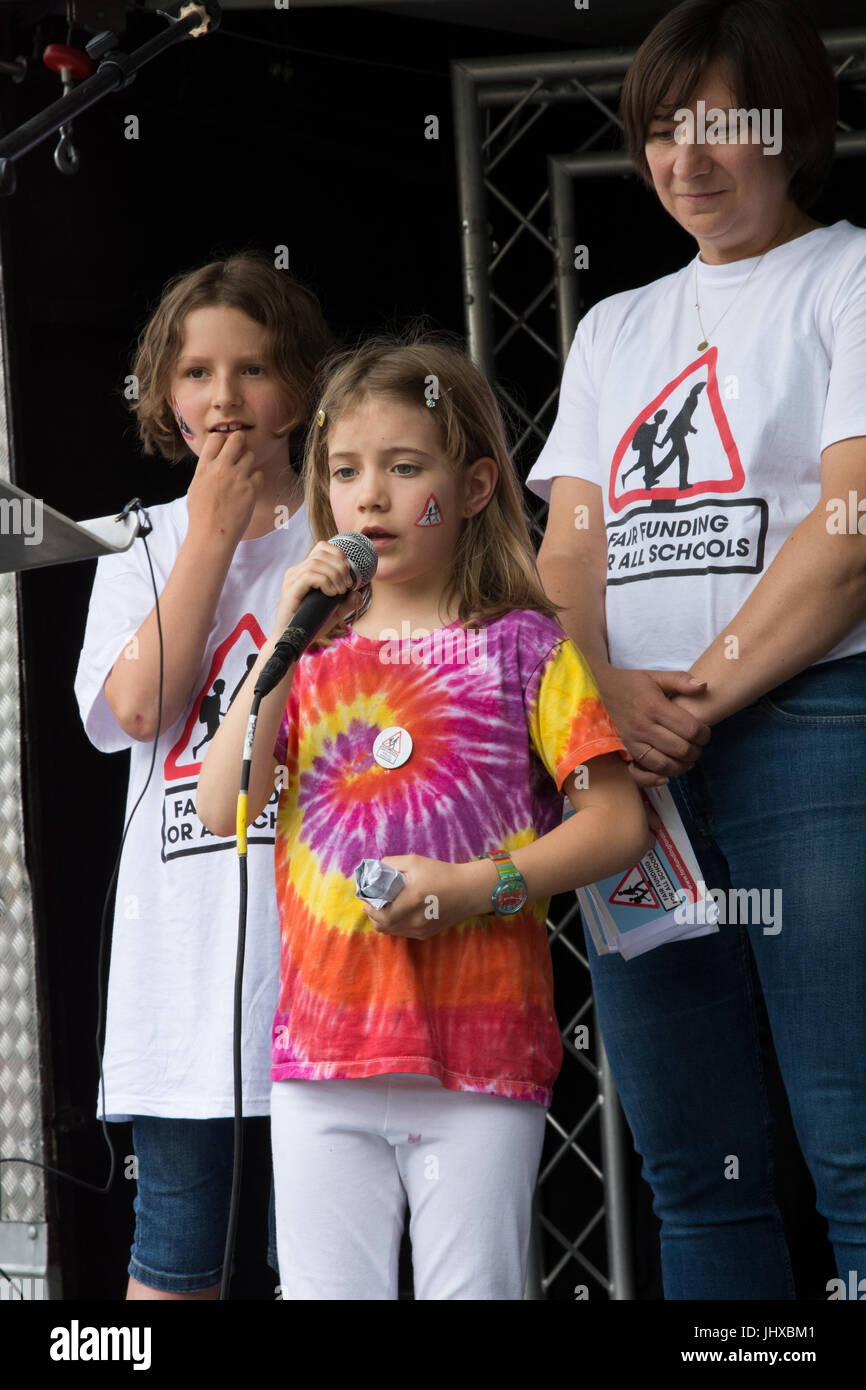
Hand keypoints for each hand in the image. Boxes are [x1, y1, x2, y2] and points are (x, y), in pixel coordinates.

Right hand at [186, 425, 262, 544]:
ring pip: (250, 455)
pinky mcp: (251, 489)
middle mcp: (221, 468)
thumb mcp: (195, 488)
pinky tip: (248, 489)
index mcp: (204, 467)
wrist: (212, 535)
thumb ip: (205, 471)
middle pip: (237, 438)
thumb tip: (214, 460)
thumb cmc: (201, 515)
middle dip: (240, 441)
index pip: (216, 438)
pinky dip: (256, 480)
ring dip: (248, 463)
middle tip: (241, 450)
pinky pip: (259, 474)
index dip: (223, 440)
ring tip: (242, 476)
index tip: (225, 447)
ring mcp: (237, 477)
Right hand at [271, 540, 361, 637]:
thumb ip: (347, 602)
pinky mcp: (291, 589)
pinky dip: (325, 582)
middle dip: (340, 567)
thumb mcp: (335, 612)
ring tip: (340, 592)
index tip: (349, 576)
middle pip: (322, 552)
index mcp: (305, 570)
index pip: (323, 548)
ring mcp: (292, 579)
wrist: (295, 640)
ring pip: (316, 563)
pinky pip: (310, 575)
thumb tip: (357, 593)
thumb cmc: (312, 624)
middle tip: (346, 586)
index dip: (339, 556)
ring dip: (335, 575)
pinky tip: (331, 594)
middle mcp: (297, 571)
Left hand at [360, 855, 480, 939]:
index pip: (382, 915)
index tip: (367, 898)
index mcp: (413, 899)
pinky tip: (398, 913)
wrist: (468, 890)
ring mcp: (422, 929)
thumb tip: (374, 869)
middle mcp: (417, 919)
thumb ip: (391, 863)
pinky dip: (395, 925)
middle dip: (373, 916)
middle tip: (371, 904)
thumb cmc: (441, 873)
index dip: (370, 909)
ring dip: (383, 921)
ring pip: (392, 931)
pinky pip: (403, 932)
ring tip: (382, 908)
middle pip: (384, 926)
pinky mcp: (426, 934)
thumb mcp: (415, 861)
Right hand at [596, 667, 710, 787]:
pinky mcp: (625, 750)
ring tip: (688, 759)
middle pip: (681, 749)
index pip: (689, 729)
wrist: (599, 689)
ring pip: (664, 765)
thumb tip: (704, 687)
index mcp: (654, 707)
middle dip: (696, 751)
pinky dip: (660, 775)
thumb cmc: (631, 683)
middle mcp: (643, 726)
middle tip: (699, 746)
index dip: (704, 734)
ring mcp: (632, 741)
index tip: (705, 733)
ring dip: (682, 766)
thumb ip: (681, 680)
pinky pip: (645, 771)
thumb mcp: (656, 676)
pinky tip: (670, 770)